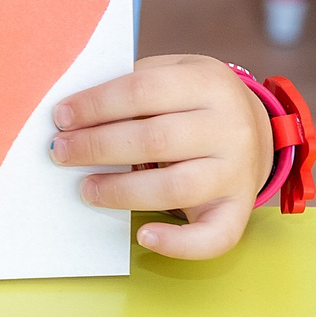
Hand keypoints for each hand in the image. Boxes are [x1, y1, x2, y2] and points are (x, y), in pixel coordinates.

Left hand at [53, 55, 274, 258]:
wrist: (255, 126)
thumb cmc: (190, 100)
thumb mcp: (170, 73)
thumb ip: (128, 87)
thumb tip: (71, 116)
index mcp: (207, 83)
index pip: (142, 90)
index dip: (95, 105)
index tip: (61, 117)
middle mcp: (229, 127)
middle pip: (154, 140)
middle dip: (97, 147)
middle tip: (61, 152)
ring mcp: (238, 170)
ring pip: (175, 188)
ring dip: (121, 191)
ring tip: (87, 188)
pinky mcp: (240, 207)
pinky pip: (216, 235)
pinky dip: (178, 243)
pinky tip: (143, 235)